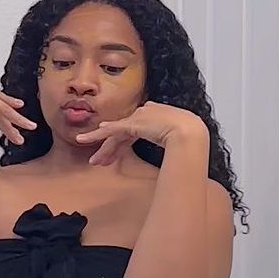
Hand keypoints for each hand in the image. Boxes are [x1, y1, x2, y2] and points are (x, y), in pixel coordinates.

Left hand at [76, 102, 208, 167]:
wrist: (190, 132)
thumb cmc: (192, 137)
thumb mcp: (182, 141)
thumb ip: (176, 147)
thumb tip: (180, 163)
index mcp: (158, 117)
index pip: (135, 131)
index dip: (124, 144)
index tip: (117, 154)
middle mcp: (146, 114)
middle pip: (124, 133)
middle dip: (112, 148)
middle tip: (102, 160)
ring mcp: (139, 118)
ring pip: (116, 134)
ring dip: (104, 148)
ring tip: (94, 160)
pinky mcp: (132, 123)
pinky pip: (112, 131)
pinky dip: (98, 136)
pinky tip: (86, 139)